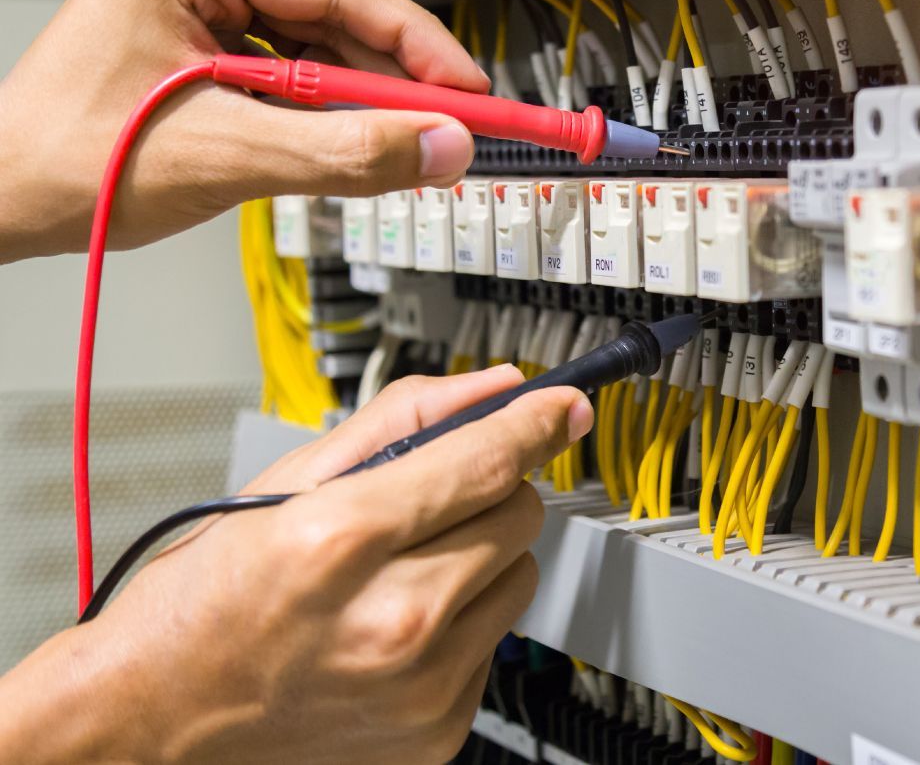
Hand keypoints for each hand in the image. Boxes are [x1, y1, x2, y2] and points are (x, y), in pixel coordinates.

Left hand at [0, 0, 486, 262]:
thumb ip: (347, 153)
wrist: (3, 203)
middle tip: (452, 127)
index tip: (470, 89)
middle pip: (333, 17)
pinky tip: (350, 144)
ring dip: (361, 102)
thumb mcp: (229, 155)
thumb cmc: (70, 162)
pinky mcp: (201, 54)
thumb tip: (438, 148)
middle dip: (395, 79)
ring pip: (316, 50)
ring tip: (403, 145)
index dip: (418, 43)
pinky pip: (289, 77)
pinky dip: (325, 116)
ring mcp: (195, 12)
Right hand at [0, 366, 591, 763]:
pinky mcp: (437, 730)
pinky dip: (464, 619)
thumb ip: (402, 421)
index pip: (486, 460)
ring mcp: (421, 686)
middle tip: (431, 501)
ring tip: (405, 568)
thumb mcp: (286, 482)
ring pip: (521, 575)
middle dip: (490, 491)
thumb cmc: (206, 602)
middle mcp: (393, 620)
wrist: (154, 720)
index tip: (564, 404)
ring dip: (483, 557)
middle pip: (519, 515)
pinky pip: (497, 640)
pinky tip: (399, 623)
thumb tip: (493, 389)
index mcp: (343, 541)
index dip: (537, 421)